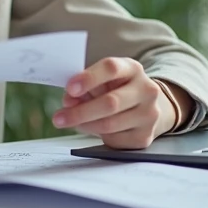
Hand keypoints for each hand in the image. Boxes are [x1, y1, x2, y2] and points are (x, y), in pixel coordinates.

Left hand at [51, 58, 180, 148]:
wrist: (145, 107)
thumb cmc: (116, 90)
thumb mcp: (103, 81)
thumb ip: (85, 87)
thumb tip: (69, 101)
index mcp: (132, 69)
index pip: (111, 68)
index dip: (89, 78)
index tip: (70, 88)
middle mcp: (146, 90)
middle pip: (110, 102)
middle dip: (80, 112)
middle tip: (58, 118)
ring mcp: (149, 114)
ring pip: (110, 124)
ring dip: (84, 125)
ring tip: (68, 123)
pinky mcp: (145, 136)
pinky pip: (114, 139)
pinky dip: (96, 135)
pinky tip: (90, 128)